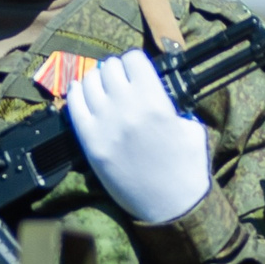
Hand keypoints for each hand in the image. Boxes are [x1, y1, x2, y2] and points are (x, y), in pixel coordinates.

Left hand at [65, 50, 209, 224]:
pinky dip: (77, 94)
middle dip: (116, 70)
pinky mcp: (89, 143)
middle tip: (121, 80)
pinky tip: (83, 93)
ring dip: (97, 80)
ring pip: (89, 81)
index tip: (137, 69)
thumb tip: (153, 85)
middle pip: (110, 67)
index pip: (133, 59)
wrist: (170, 204)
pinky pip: (74, 105)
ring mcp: (104, 125)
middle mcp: (127, 108)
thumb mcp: (191, 125)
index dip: (136, 62)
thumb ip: (170, 101)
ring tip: (104, 87)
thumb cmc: (186, 166)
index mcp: (155, 101)